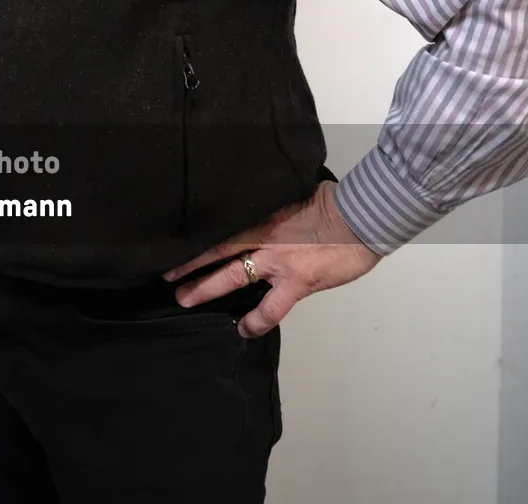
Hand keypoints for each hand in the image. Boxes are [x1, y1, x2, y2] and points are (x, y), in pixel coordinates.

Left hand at [162, 180, 382, 337]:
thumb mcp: (294, 197)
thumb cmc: (332, 203)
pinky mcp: (297, 283)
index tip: (175, 247)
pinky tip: (243, 329)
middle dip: (191, 265)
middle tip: (167, 278)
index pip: (221, 229)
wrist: (360, 217)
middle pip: (217, 252)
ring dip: (207, 289)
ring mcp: (277, 263)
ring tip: (186, 301)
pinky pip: (270, 309)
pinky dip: (255, 321)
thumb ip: (274, 208)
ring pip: (233, 278)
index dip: (197, 241)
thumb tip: (263, 209)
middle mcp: (263, 238)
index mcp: (262, 216)